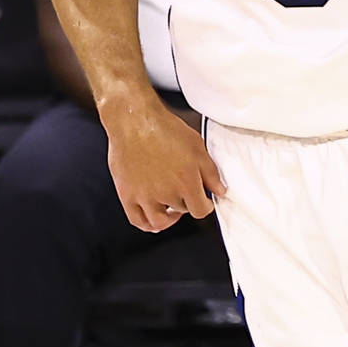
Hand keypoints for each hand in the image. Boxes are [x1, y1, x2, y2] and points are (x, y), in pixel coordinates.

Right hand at [104, 98, 226, 231]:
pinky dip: (146, 224)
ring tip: (172, 210)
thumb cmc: (164, 129)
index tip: (205, 202)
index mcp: (186, 182)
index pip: (200, 210)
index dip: (206, 206)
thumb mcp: (197, 147)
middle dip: (187, 203)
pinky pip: (137, 220)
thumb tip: (219, 190)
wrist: (135, 122)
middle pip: (181, 210)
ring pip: (160, 222)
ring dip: (169, 219)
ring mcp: (145, 196)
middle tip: (186, 193)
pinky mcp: (127, 195)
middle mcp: (166, 193)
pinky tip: (152, 219)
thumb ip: (210, 172)